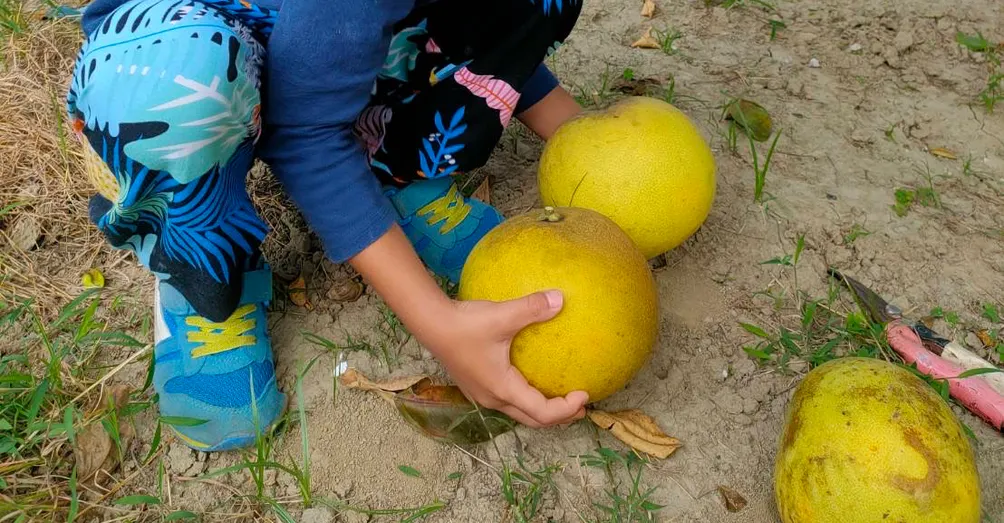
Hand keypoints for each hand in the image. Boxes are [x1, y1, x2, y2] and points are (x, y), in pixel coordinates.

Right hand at [348, 226, 586, 427]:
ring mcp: (482, 393)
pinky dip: (526, 398)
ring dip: (541, 409)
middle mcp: (493, 398)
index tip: (585, 394)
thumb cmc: (466, 324)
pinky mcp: (476, 384)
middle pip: (532, 420)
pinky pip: (508, 399)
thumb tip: (561, 298)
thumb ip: (533, 308)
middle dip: (558, 417)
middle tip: (580, 406)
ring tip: (560, 396)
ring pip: (518, 412)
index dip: (566, 409)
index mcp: (504, 389)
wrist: (430, 323)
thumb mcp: (504, 315)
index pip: (542, 412)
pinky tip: (531, 378)